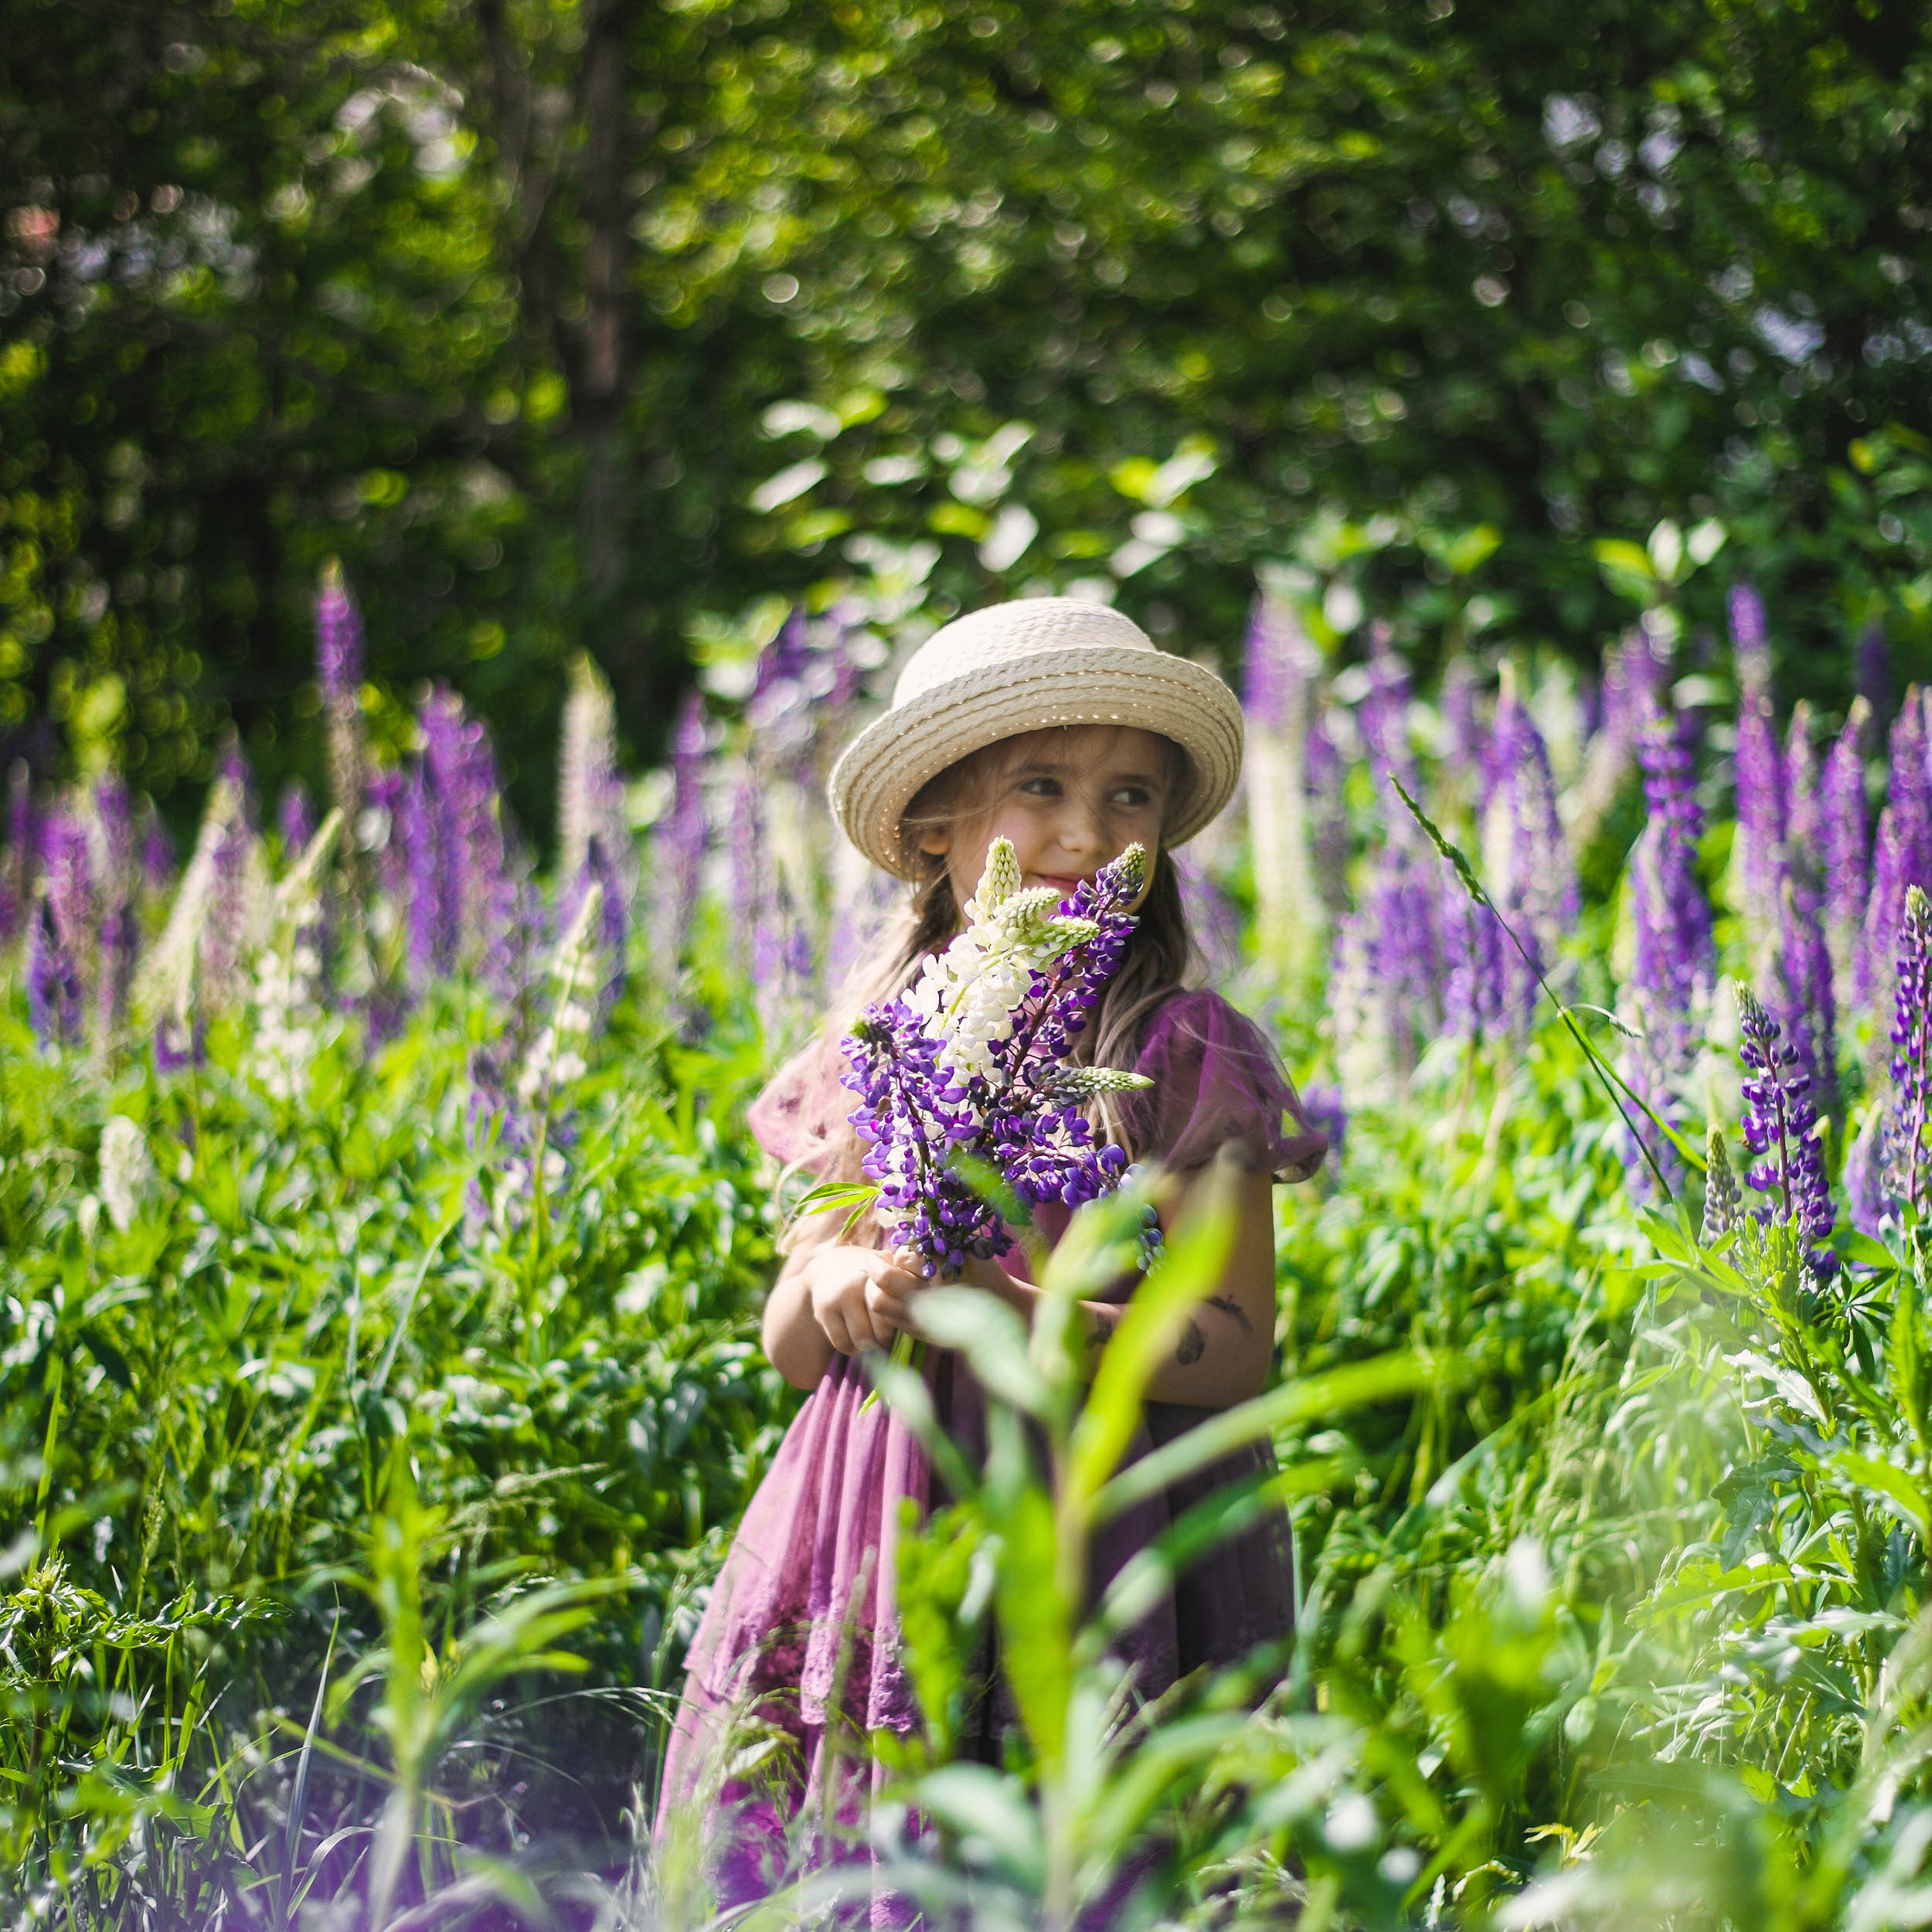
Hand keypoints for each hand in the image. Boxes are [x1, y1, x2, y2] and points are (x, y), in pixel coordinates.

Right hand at [802, 1244, 924, 1356]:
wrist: (829, 1266)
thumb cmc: (871, 1275)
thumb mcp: (891, 1272)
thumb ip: (909, 1285)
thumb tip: (933, 1312)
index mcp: (882, 1273)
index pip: (901, 1314)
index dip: (905, 1325)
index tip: (904, 1324)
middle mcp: (861, 1282)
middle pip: (882, 1333)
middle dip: (886, 1340)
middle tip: (886, 1335)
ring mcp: (840, 1295)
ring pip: (862, 1341)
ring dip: (868, 1346)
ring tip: (871, 1337)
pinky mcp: (823, 1309)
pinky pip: (842, 1343)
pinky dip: (851, 1348)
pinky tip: (854, 1338)